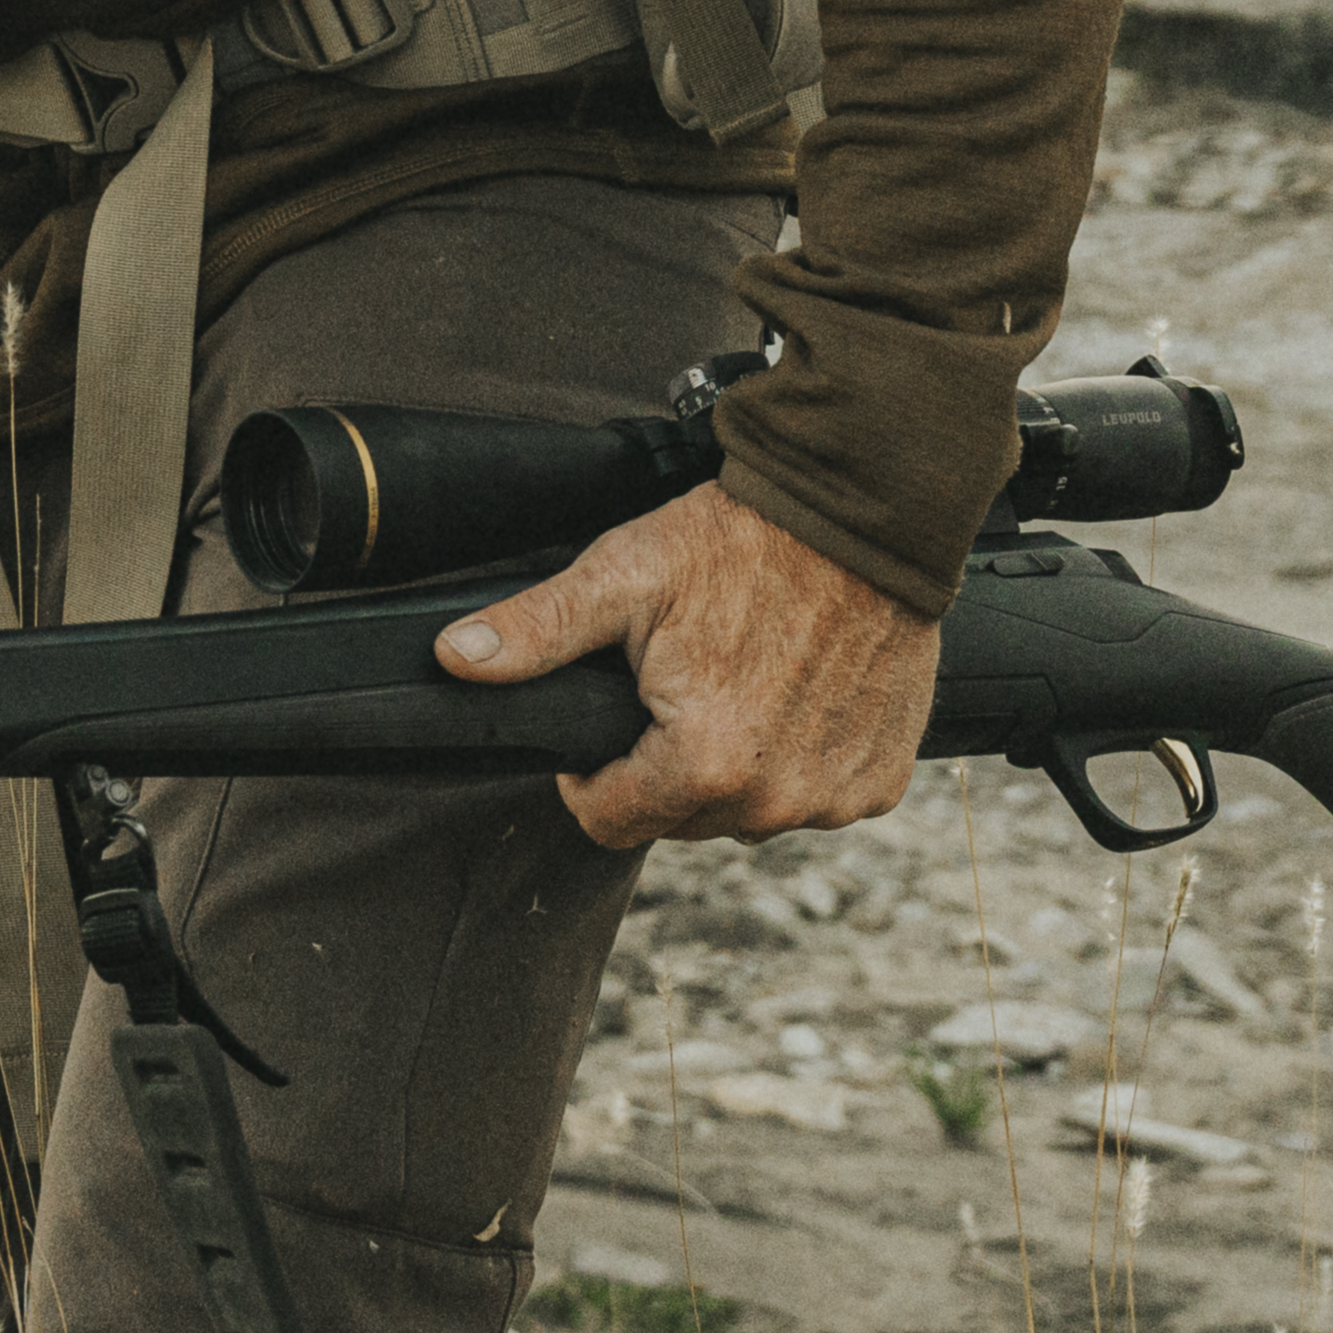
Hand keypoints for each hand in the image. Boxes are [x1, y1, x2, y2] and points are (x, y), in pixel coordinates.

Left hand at [436, 484, 940, 852]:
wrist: (864, 512)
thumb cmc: (744, 539)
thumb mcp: (624, 576)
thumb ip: (537, 630)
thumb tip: (454, 658)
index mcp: (702, 764)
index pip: (608, 820)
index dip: (589, 771)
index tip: (609, 714)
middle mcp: (774, 801)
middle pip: (678, 819)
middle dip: (663, 764)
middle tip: (680, 680)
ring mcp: (834, 797)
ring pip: (746, 811)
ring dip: (733, 765)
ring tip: (740, 681)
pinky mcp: (878, 781)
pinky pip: (814, 795)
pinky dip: (798, 758)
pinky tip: (796, 694)